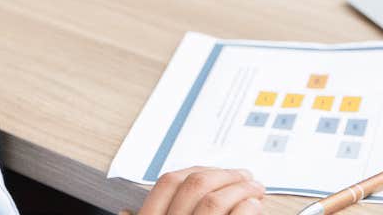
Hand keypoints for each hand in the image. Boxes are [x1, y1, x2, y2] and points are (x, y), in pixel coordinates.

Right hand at [126, 165, 265, 214]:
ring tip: (255, 188)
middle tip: (245, 175)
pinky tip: (255, 205)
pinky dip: (248, 207)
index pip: (168, 182)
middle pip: (195, 185)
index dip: (197, 171)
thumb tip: (127, 211)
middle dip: (225, 174)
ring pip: (214, 200)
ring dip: (240, 188)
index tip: (216, 171)